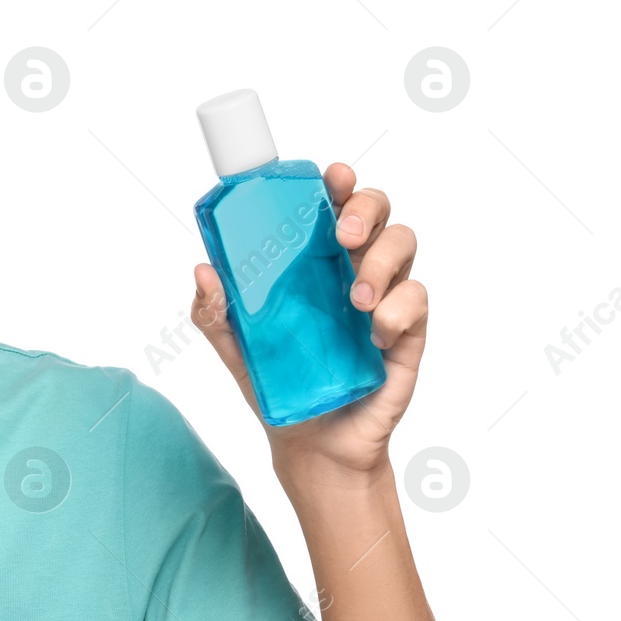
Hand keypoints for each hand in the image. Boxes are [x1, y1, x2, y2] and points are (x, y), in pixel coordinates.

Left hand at [190, 162, 427, 480]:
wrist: (314, 443)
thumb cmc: (279, 383)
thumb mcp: (236, 347)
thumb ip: (215, 311)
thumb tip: (203, 270)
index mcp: (312, 259)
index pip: (330, 204)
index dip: (337, 182)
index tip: (331, 177)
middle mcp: (351, 266)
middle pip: (377, 208)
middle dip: (364, 208)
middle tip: (342, 237)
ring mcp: (385, 294)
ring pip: (403, 242)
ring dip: (381, 261)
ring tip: (356, 300)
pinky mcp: (409, 328)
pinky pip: (417, 297)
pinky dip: (397, 310)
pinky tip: (375, 336)